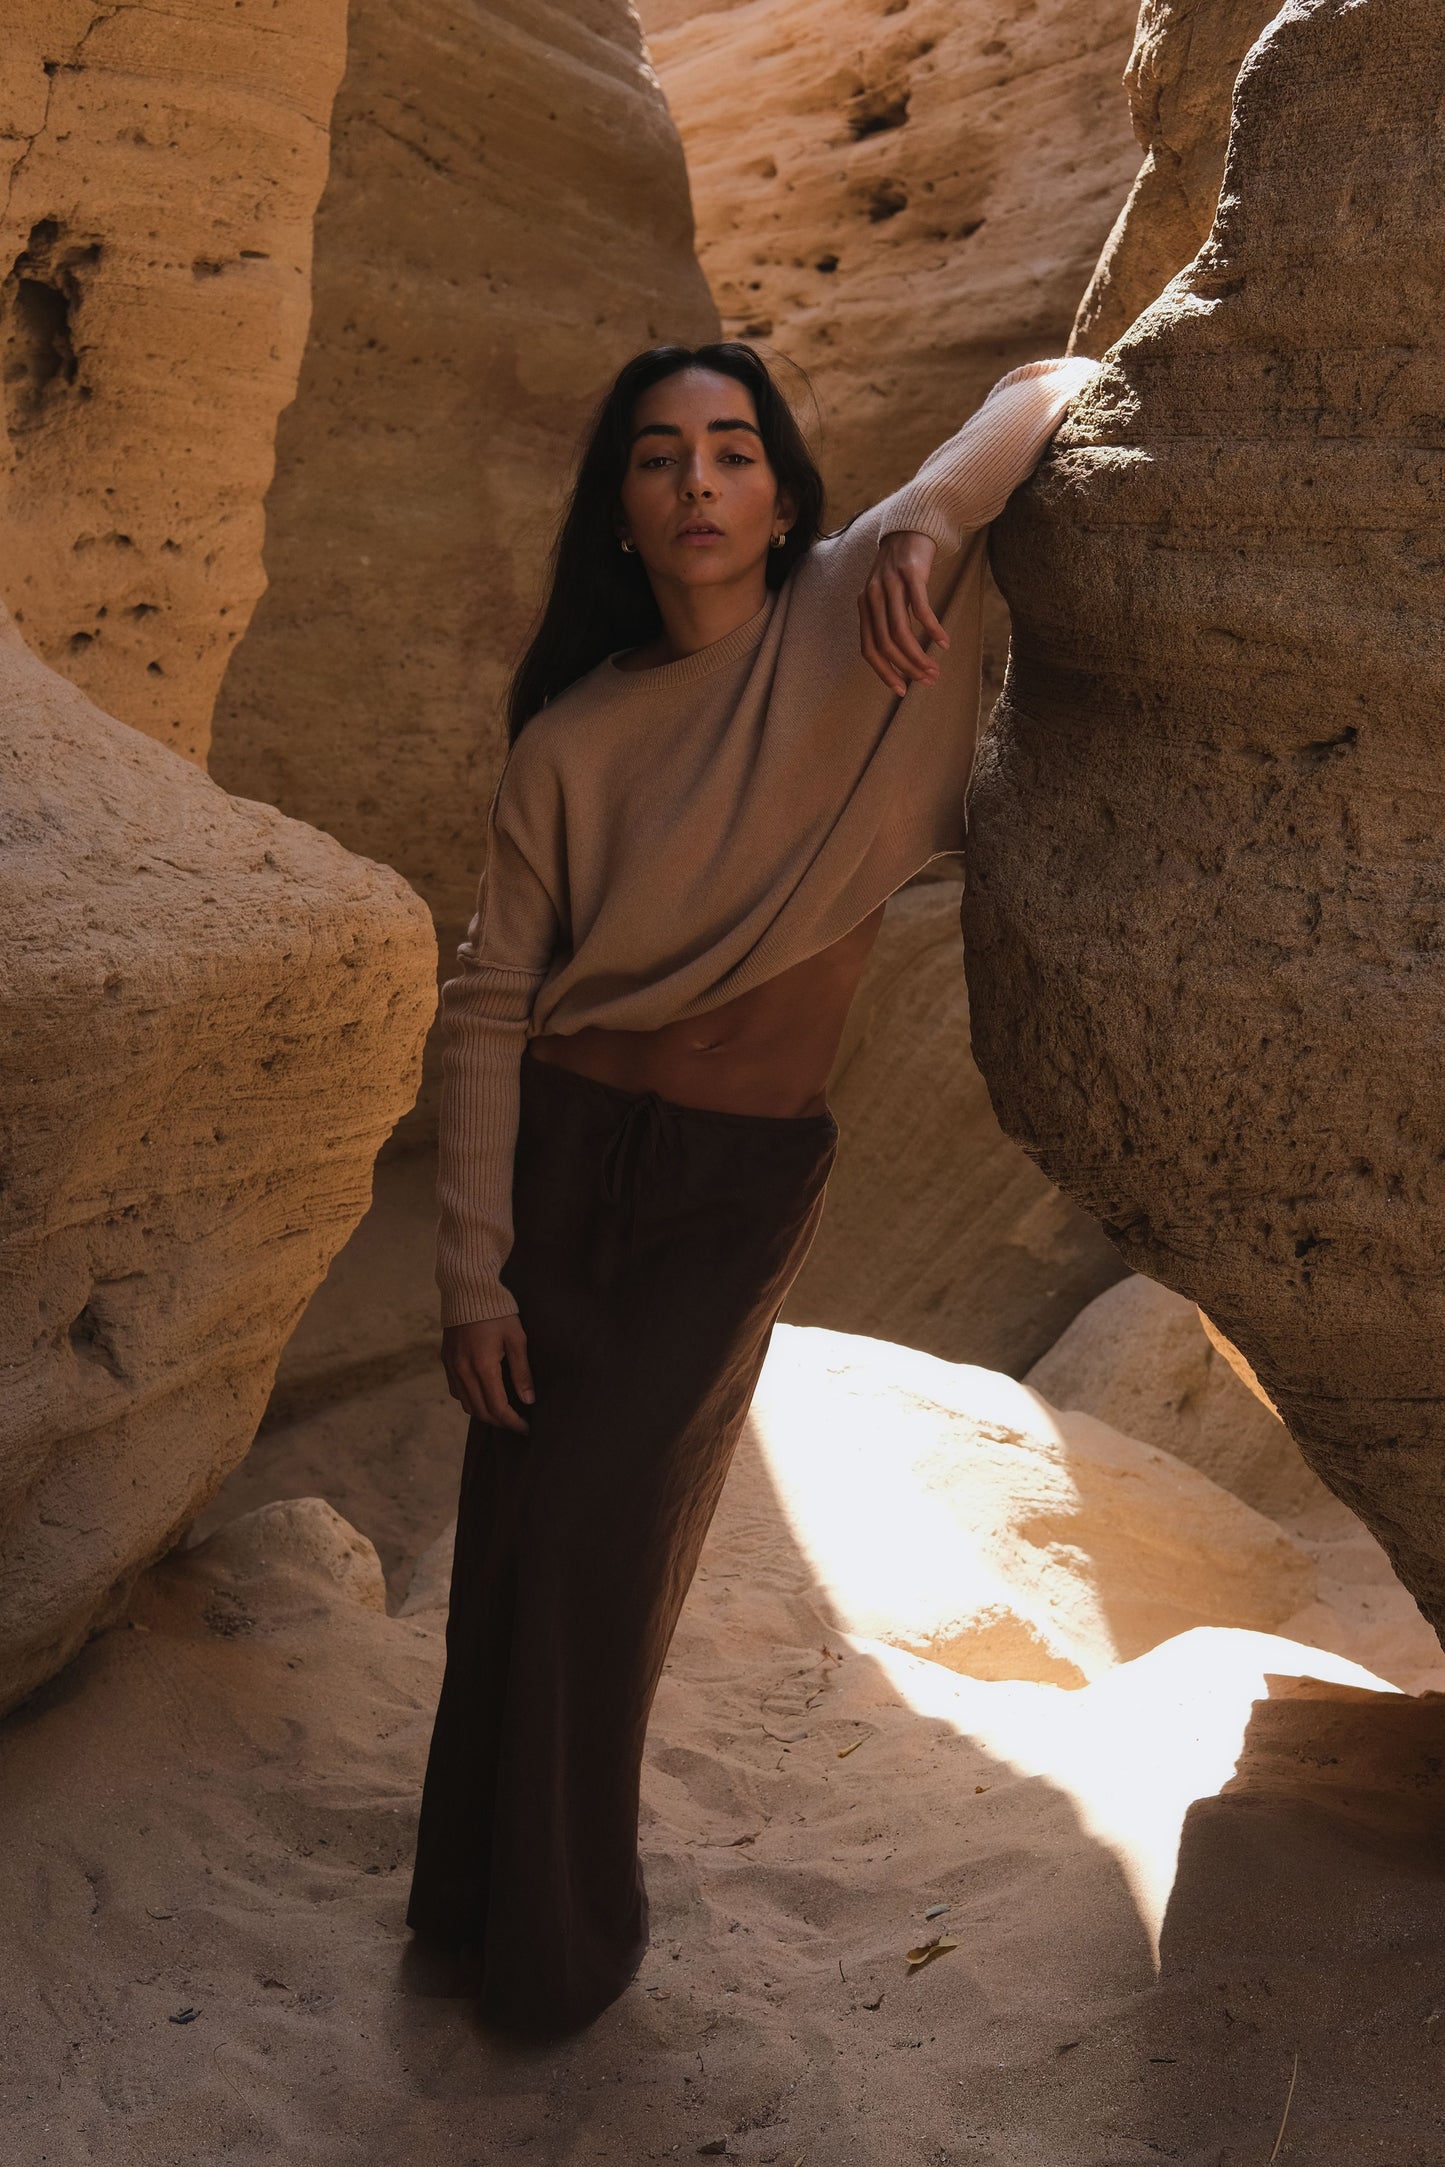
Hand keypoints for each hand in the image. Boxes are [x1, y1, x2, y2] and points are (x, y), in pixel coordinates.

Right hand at [442, 1316, 534, 1434]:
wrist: (467, 1290)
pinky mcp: (445, 1361)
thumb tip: (529, 1400)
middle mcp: (463, 1371)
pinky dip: (470, 1400)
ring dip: (485, 1413)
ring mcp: (451, 1367)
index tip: (527, 1428)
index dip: (513, 1422)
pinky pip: (456, 1392)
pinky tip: (484, 1395)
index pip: (498, 1408)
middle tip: (518, 1423)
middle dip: (501, 1422)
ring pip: (466, 1405)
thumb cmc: (498, 1312)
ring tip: (504, 1412)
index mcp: (483, 1367)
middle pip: (481, 1411)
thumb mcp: (516, 1339)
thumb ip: (522, 1372)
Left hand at [858, 530, 946, 695]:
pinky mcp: (911, 574)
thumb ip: (884, 620)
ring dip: (919, 655)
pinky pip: (921, 609)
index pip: (869, 648)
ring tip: (935, 669)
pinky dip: (933, 630)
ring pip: (901, 632)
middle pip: (886, 644)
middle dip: (906, 668)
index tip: (901, 690)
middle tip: (927, 680)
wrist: (910, 527)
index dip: (884, 672)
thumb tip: (895, 656)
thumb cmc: (899, 568)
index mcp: (864, 606)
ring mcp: (891, 585)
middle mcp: (873, 596)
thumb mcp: (884, 594)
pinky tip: (944, 643)